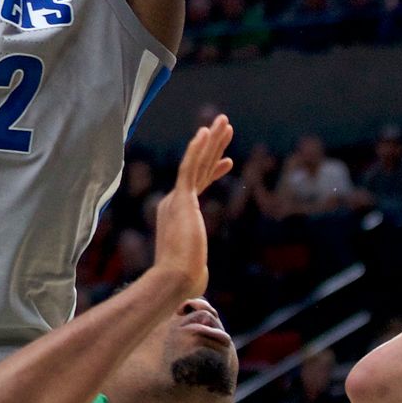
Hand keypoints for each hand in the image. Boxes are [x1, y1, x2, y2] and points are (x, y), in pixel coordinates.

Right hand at [153, 116, 233, 295]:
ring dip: (211, 140)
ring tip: (223, 121)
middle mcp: (173, 203)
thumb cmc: (184, 281)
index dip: (213, 170)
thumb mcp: (193, 269)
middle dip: (213, 146)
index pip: (197, 186)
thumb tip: (198, 281)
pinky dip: (196, 149)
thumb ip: (194, 266)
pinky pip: (189, 168)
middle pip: (199, 168)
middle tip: (225, 126)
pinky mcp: (181, 199)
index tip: (227, 160)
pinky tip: (204, 133)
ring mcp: (176, 199)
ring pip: (197, 162)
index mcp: (176, 215)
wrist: (174, 280)